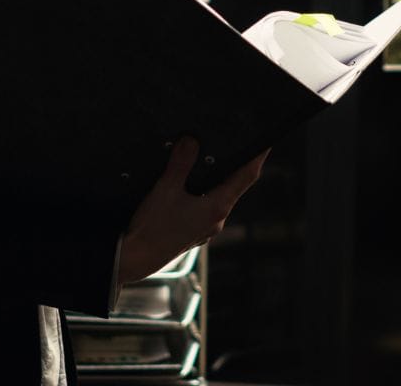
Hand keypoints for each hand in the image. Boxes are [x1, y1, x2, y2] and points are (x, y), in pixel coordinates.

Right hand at [116, 136, 266, 284]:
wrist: (135, 259)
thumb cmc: (152, 228)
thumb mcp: (166, 188)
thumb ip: (181, 163)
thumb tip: (191, 141)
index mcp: (217, 207)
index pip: (246, 176)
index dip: (257, 157)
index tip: (265, 143)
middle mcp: (216, 219)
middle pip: (233, 186)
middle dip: (234, 167)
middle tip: (236, 146)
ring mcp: (205, 228)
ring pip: (217, 197)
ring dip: (215, 181)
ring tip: (209, 163)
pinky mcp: (193, 232)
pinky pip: (203, 208)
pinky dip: (201, 194)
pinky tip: (187, 187)